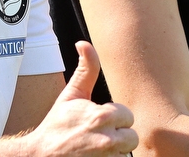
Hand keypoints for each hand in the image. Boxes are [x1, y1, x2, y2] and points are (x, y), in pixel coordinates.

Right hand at [24, 41, 137, 155]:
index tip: (98, 121)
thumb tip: (84, 43)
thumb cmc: (56, 126)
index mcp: (101, 117)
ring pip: (125, 153)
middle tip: (97, 135)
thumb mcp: (70, 95)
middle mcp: (106, 141)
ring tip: (95, 148)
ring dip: (114, 151)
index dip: (114, 117)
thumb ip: (86, 69)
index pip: (128, 116)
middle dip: (118, 136)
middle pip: (132, 138)